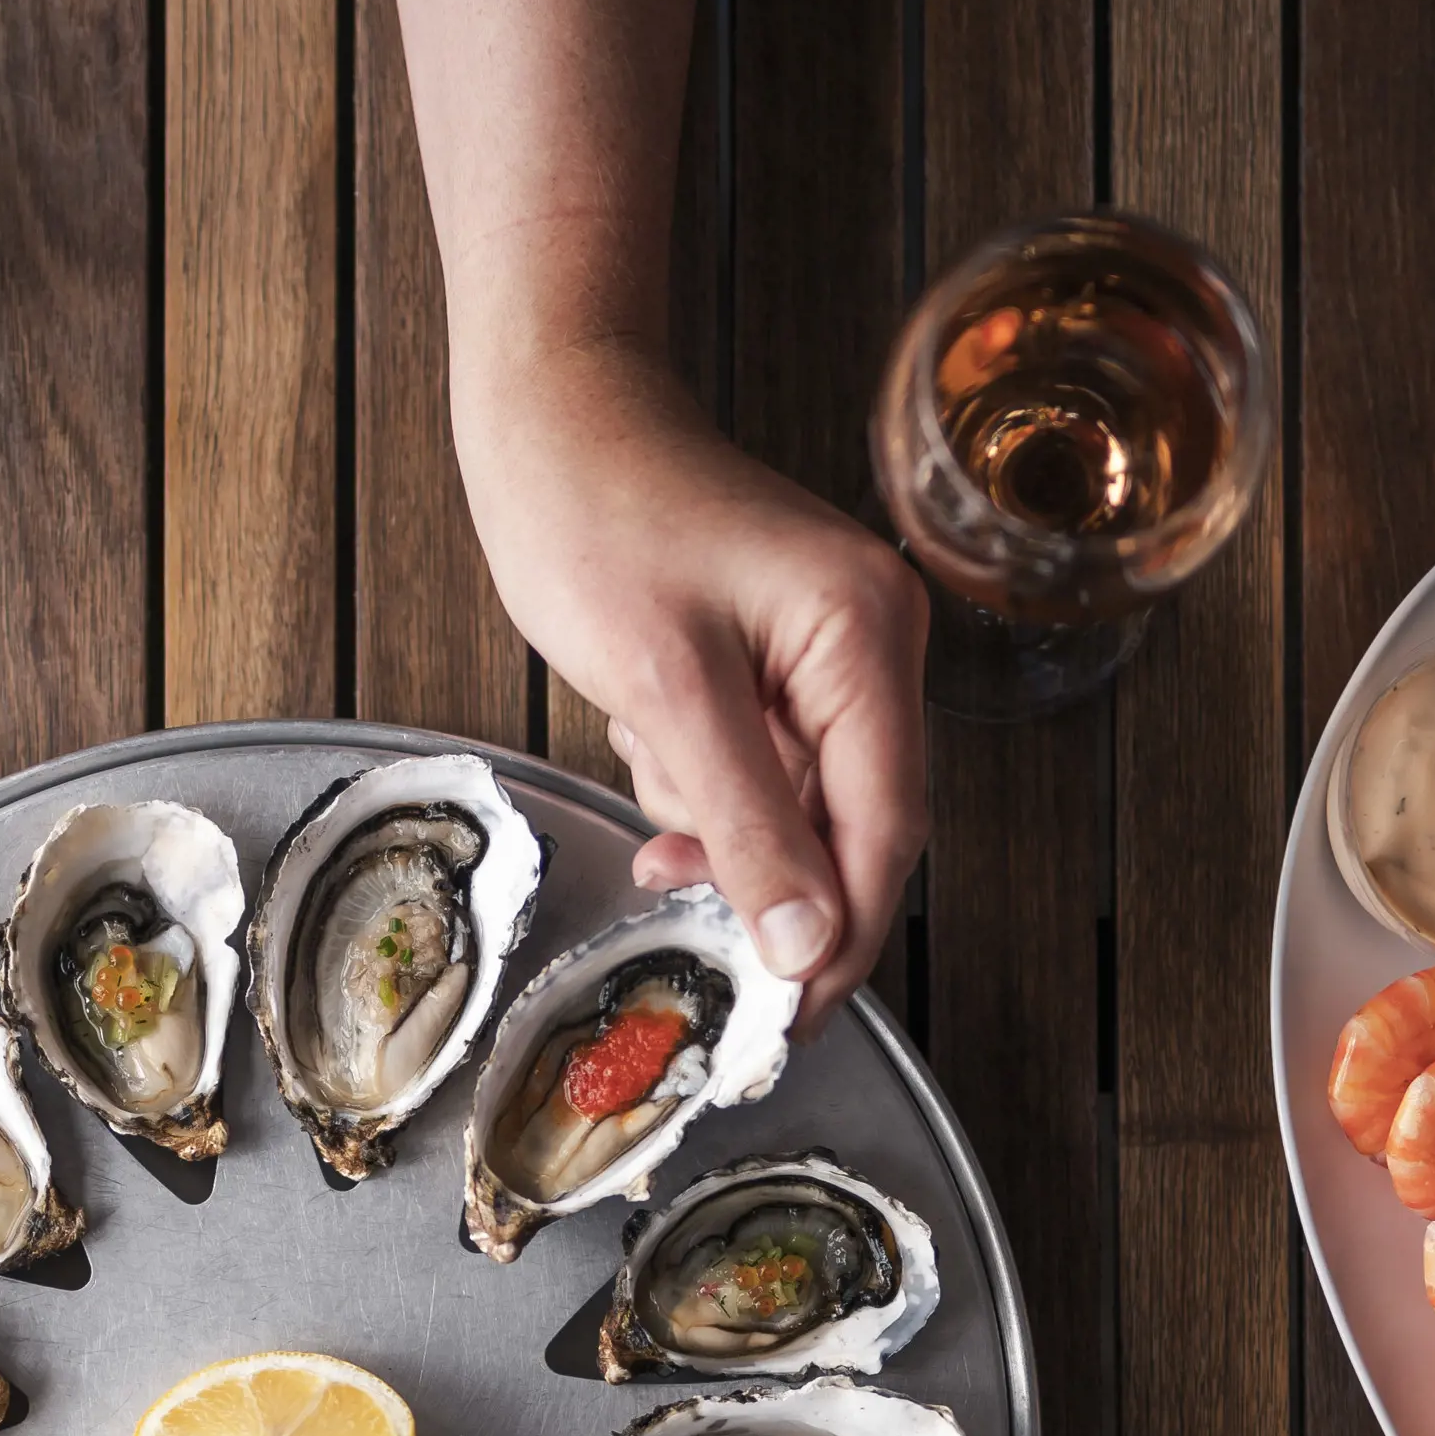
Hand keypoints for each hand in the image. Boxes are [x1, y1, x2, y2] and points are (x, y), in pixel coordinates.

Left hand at [455, 333, 928, 1032]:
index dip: (840, 938)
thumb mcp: (663, 691)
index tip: (781, 1022)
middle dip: (759, 866)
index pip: (886, 832)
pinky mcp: (784, 653)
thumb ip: (747, 823)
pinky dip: (699, 771)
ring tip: (638, 735)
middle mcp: (873, 643)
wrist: (548, 413)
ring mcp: (833, 648)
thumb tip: (810, 948)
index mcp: (867, 638)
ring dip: (712, 811)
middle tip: (669, 882)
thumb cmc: (593, 517)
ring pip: (796, 802)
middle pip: (851, 826)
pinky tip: (643, 721)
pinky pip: (762, 760)